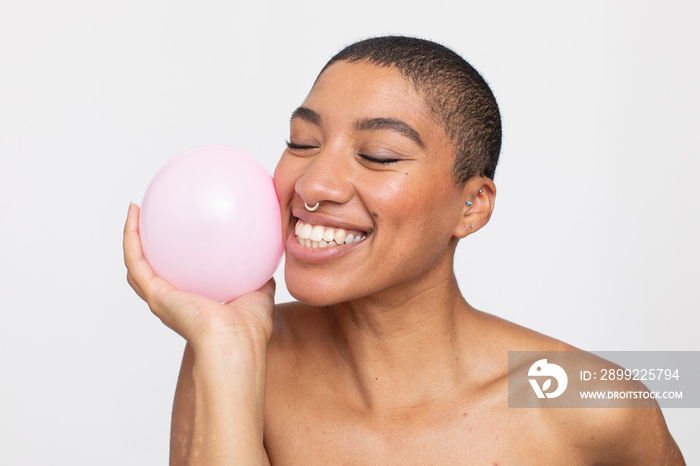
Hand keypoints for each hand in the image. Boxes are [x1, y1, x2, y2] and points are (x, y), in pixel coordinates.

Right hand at [123, 203, 275, 347]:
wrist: (235, 344)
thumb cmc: (250, 330)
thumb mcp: (260, 294)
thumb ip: (260, 276)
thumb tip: (266, 256)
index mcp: (194, 303)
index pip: (178, 279)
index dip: (173, 260)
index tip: (175, 235)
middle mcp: (173, 302)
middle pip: (151, 272)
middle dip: (146, 247)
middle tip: (148, 218)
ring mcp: (160, 299)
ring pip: (136, 265)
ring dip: (130, 237)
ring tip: (134, 211)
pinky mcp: (154, 294)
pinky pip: (135, 260)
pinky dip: (130, 237)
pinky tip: (134, 214)